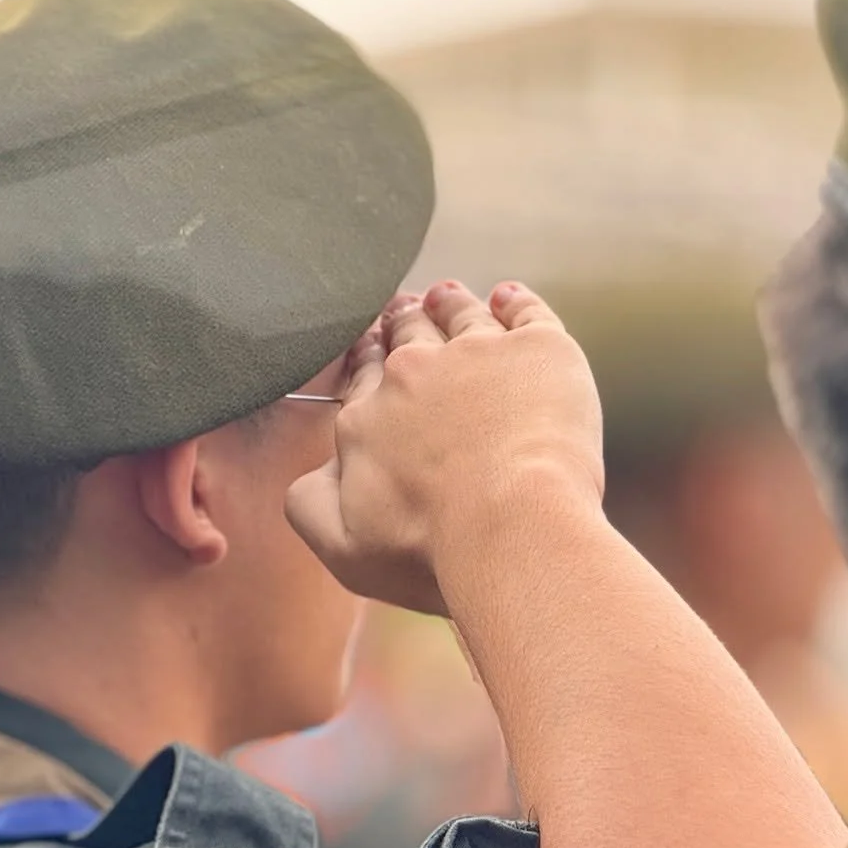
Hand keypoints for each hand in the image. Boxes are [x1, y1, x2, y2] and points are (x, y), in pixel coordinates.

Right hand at [287, 282, 604, 613]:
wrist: (509, 528)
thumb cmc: (431, 550)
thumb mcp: (343, 549)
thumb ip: (309, 507)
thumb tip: (314, 473)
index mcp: (367, 420)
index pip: (364, 379)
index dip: (367, 364)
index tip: (370, 355)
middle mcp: (414, 375)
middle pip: (407, 337)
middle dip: (402, 324)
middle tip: (403, 311)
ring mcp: (478, 355)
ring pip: (461, 315)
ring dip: (450, 303)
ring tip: (446, 296)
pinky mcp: (538, 350)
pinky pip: (524, 311)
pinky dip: (514, 301)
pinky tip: (508, 298)